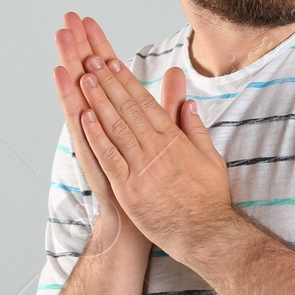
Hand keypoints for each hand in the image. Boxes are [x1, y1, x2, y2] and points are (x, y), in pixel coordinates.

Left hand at [70, 24, 236, 269]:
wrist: (205, 234)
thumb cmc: (209, 198)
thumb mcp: (210, 157)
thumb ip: (196, 128)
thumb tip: (188, 102)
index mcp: (175, 139)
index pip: (146, 103)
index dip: (127, 81)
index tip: (113, 62)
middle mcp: (156, 149)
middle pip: (127, 108)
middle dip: (108, 82)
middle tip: (92, 60)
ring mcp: (141, 168)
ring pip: (115, 127)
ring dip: (98, 100)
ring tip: (84, 78)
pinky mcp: (129, 188)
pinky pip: (109, 156)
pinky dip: (96, 135)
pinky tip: (85, 116)